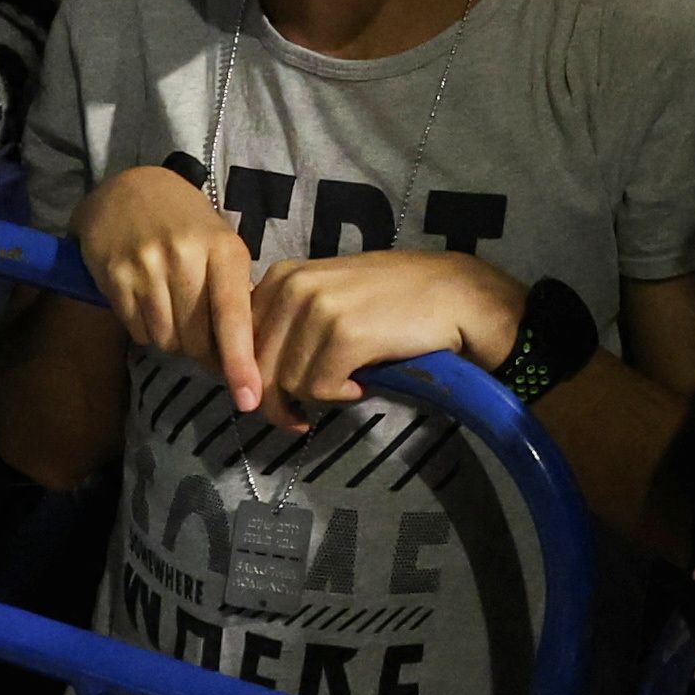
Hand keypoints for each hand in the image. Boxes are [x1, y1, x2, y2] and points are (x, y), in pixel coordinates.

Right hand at [79, 160, 259, 395]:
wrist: (129, 188)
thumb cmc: (187, 225)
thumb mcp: (221, 247)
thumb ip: (233, 296)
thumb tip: (244, 359)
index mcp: (225, 249)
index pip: (233, 316)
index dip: (241, 362)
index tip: (249, 399)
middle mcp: (187, 256)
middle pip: (198, 339)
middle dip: (204, 355)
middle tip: (204, 346)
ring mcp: (148, 266)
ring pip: (166, 339)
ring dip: (172, 341)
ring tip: (172, 312)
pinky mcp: (115, 276)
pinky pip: (137, 330)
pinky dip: (146, 329)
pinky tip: (148, 304)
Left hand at [237, 247, 527, 412]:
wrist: (455, 297)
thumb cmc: (396, 302)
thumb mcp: (331, 297)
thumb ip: (290, 321)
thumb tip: (252, 373)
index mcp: (283, 276)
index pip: (239, 341)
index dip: (251, 379)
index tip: (267, 400)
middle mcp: (294, 286)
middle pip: (257, 366)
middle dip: (274, 401)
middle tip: (297, 418)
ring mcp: (319, 308)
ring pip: (288, 382)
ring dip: (316, 396)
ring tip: (348, 385)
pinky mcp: (345, 334)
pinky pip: (320, 389)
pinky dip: (341, 395)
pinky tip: (362, 384)